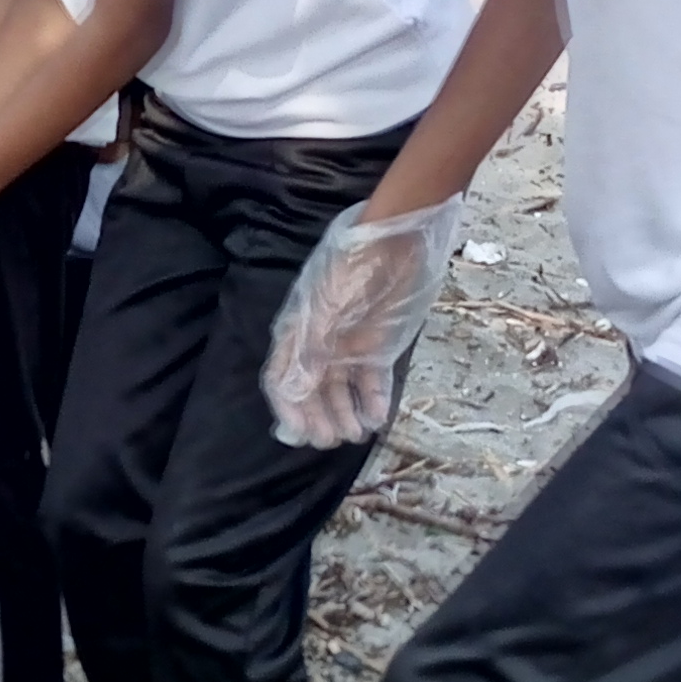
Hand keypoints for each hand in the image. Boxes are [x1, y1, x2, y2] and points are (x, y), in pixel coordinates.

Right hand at [260, 194, 460, 447]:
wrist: (397, 240)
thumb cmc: (354, 271)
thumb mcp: (327, 313)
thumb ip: (311, 354)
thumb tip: (294, 393)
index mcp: (298, 333)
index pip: (283, 379)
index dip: (289, 408)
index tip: (301, 433)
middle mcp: (320, 345)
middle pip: (313, 391)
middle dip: (319, 417)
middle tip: (332, 440)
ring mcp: (349, 346)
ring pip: (341, 390)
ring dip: (345, 414)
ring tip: (356, 434)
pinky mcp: (378, 346)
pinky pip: (372, 380)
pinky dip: (373, 400)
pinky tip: (377, 418)